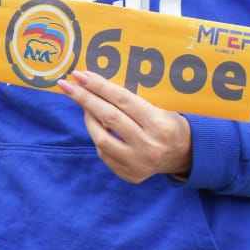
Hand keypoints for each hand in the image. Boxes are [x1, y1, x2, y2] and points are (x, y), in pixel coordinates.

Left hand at [58, 70, 193, 183]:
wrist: (183, 155)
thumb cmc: (167, 123)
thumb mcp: (159, 107)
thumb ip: (129, 100)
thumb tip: (93, 84)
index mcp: (159, 124)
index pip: (122, 100)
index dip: (98, 85)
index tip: (80, 75)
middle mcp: (149, 146)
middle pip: (108, 117)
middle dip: (84, 98)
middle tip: (66, 85)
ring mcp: (138, 164)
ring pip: (101, 137)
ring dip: (88, 118)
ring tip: (84, 104)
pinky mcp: (130, 175)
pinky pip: (104, 152)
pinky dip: (98, 135)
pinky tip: (97, 125)